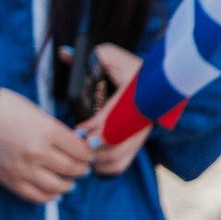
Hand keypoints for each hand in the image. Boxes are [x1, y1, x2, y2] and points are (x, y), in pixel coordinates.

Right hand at [0, 88, 92, 204]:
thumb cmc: (7, 109)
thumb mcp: (38, 113)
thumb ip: (58, 131)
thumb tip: (77, 148)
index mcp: (47, 131)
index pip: (81, 151)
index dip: (88, 154)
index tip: (87, 154)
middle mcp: (38, 152)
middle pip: (73, 169)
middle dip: (81, 169)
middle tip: (81, 167)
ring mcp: (23, 168)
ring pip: (58, 186)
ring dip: (68, 185)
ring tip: (68, 181)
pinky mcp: (10, 179)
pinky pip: (36, 196)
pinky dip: (49, 197)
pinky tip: (53, 192)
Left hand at [77, 44, 150, 174]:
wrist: (157, 82)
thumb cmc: (129, 67)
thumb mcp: (111, 55)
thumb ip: (89, 56)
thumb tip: (64, 54)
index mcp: (136, 96)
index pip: (116, 119)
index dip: (96, 129)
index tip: (78, 132)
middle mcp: (141, 119)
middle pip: (116, 145)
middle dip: (92, 148)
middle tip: (75, 143)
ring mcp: (140, 134)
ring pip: (118, 157)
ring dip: (95, 157)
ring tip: (78, 150)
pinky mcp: (138, 143)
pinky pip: (121, 163)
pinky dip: (104, 166)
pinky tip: (89, 158)